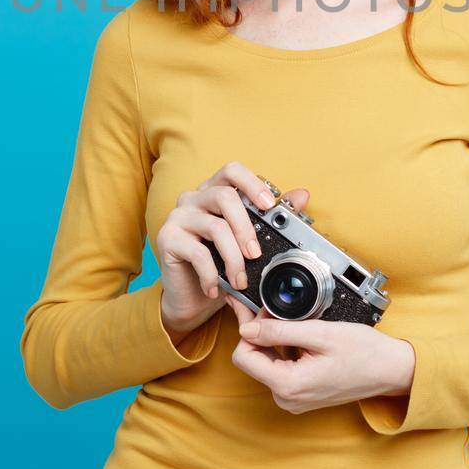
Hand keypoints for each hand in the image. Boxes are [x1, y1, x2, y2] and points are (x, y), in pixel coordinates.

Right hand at [156, 161, 309, 337]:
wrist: (191, 298)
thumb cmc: (220, 265)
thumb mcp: (247, 242)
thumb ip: (270, 218)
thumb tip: (302, 194)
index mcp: (214, 192)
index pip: (231, 171)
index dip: (251, 182)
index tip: (269, 204)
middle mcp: (194, 198)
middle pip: (224, 196)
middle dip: (246, 228)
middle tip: (256, 254)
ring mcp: (178, 217)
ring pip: (215, 227)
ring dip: (233, 257)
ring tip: (240, 280)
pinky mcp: (167, 238)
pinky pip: (197, 252)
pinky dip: (211, 273)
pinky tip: (216, 288)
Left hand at [224, 296, 415, 413]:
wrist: (391, 370)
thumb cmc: (364, 352)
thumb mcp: (320, 333)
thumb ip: (279, 330)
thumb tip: (247, 328)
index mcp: (289, 385)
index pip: (243, 356)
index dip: (249, 328)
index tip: (260, 310)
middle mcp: (287, 398)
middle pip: (253, 360)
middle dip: (260, 332)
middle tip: (274, 308)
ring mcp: (294, 399)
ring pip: (266, 363)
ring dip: (273, 340)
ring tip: (293, 323)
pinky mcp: (300, 395)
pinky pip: (280, 370)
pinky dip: (284, 350)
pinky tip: (299, 338)